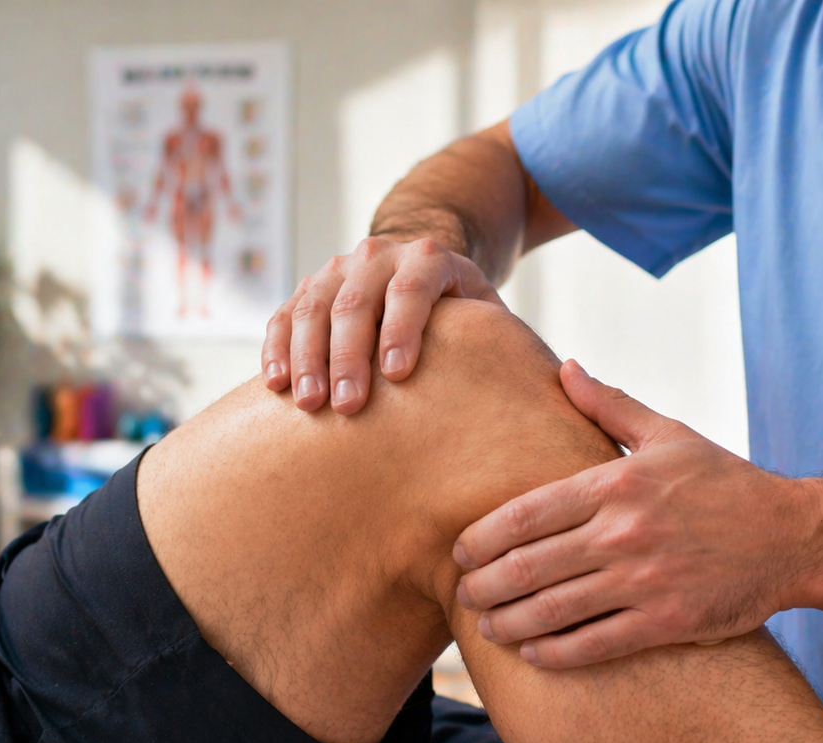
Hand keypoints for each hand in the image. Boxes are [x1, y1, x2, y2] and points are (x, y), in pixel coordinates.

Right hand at [262, 236, 501, 413]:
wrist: (417, 267)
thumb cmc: (460, 310)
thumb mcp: (486, 311)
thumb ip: (503, 337)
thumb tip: (547, 382)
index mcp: (428, 257)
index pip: (412, 288)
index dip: (403, 329)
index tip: (397, 374)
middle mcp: (377, 256)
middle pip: (356, 302)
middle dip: (349, 355)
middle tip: (347, 406)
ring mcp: (337, 270)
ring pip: (313, 307)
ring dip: (306, 356)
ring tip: (309, 403)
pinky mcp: (308, 289)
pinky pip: (285, 315)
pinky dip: (276, 348)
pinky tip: (275, 385)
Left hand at [453, 361, 822, 667]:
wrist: (794, 537)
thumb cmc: (725, 483)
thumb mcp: (669, 434)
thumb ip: (610, 405)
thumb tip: (565, 367)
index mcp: (616, 483)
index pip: (524, 515)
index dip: (480, 539)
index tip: (459, 551)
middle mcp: (624, 532)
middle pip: (527, 566)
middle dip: (484, 585)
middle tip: (463, 595)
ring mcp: (644, 580)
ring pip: (553, 609)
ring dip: (509, 622)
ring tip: (488, 626)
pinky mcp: (667, 622)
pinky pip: (594, 643)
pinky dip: (555, 652)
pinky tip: (534, 652)